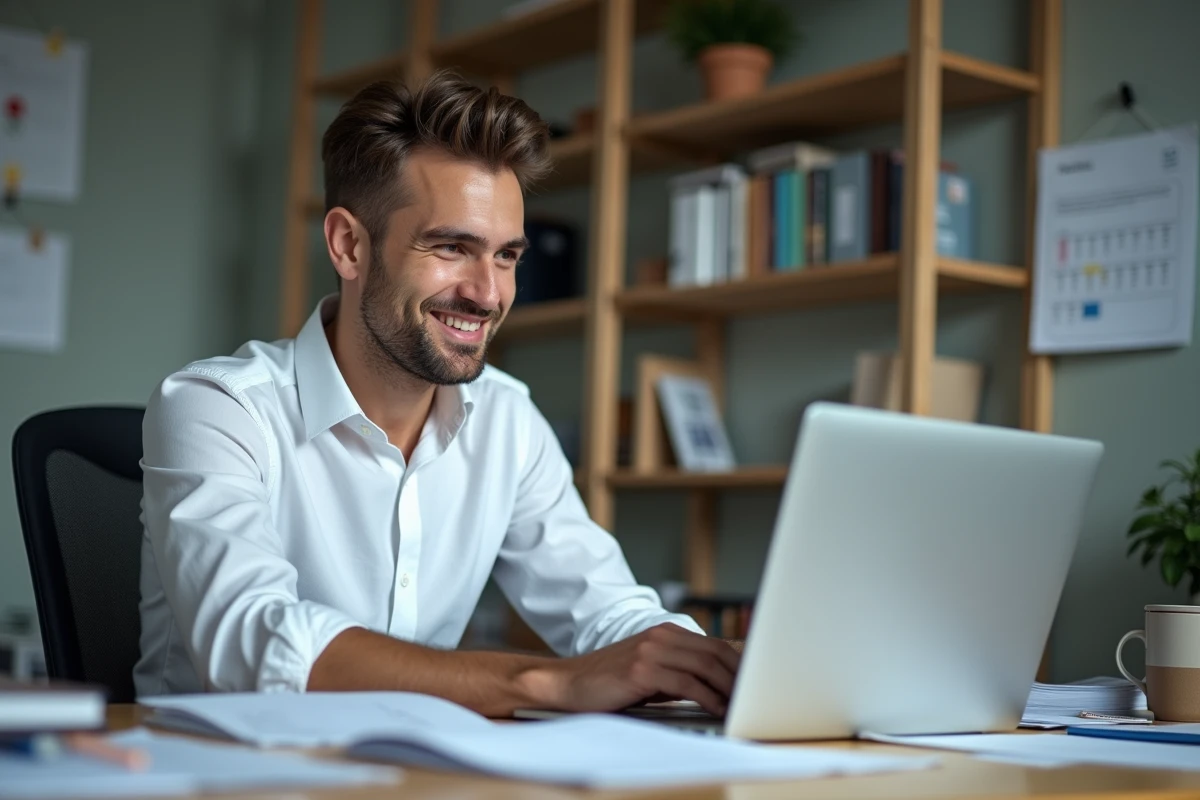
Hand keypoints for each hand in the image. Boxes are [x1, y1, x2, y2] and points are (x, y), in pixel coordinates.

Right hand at [547, 623, 740, 716]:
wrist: (569, 683)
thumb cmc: (610, 682)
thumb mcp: (650, 671)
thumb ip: (680, 671)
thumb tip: (717, 686)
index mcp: (665, 632)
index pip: (713, 644)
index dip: (737, 664)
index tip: (753, 683)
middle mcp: (660, 636)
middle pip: (714, 652)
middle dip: (738, 676)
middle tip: (753, 696)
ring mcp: (651, 650)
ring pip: (704, 665)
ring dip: (727, 688)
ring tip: (738, 705)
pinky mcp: (642, 670)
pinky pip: (685, 683)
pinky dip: (706, 696)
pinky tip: (715, 708)